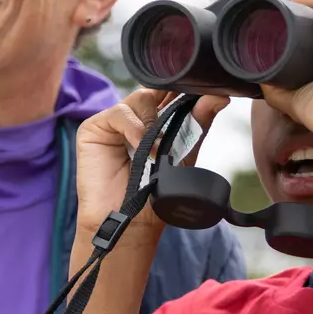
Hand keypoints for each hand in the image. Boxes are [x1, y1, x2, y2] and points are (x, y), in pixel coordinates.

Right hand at [76, 89, 228, 246]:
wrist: (132, 222)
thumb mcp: (184, 154)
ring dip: (154, 123)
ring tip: (158, 150)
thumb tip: (219, 97)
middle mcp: (133, 119)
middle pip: (155, 91)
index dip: (182, 91)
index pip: (168, 95)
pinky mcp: (93, 128)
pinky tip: (141, 147)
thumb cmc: (155, 194)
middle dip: (171, 102)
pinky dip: (134, 128)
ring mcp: (113, 123)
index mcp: (154, 122)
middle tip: (181, 120)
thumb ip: (198, 123)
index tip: (201, 92)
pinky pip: (119, 112)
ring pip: (140, 98)